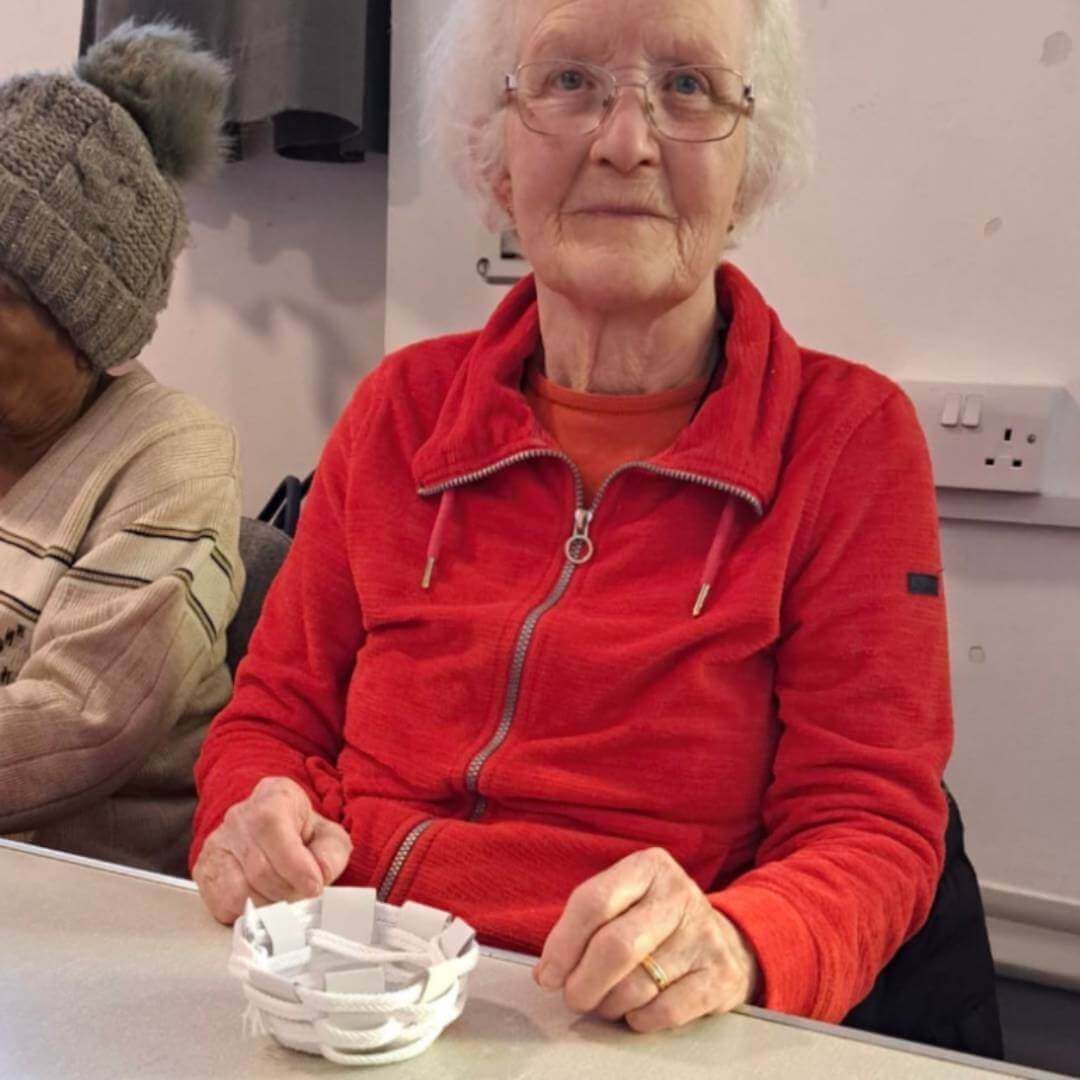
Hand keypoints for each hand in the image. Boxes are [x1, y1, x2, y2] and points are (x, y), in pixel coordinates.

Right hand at [193, 776, 352, 924]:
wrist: (275, 835)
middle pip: (259, 868)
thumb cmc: (303, 835)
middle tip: (303, 897)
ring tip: (285, 899)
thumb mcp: (329, 837)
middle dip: (288, 892)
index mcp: (274, 797)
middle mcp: (239, 817)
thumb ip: (331, 853)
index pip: (273, 829)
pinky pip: (223, 904)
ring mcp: (217, 844)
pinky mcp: (205, 871)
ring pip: (239, 891)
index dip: (295, 865)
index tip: (314, 886)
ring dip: (269, 905)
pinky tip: (264, 900)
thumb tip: (320, 874)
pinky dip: (249, 912)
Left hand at [533, 847, 760, 1031]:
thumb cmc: (653, 922)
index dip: (563, 945)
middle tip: (573, 997)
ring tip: (606, 1001)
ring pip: (637, 986)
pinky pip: (665, 1011)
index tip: (548, 975)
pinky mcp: (722, 975)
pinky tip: (637, 1010)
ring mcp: (705, 934)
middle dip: (583, 982)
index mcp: (648, 867)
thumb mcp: (622, 902)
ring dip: (609, 1004)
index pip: (593, 902)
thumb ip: (583, 927)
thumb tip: (547, 973)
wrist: (721, 940)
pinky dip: (640, 1019)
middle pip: (615, 946)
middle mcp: (678, 894)